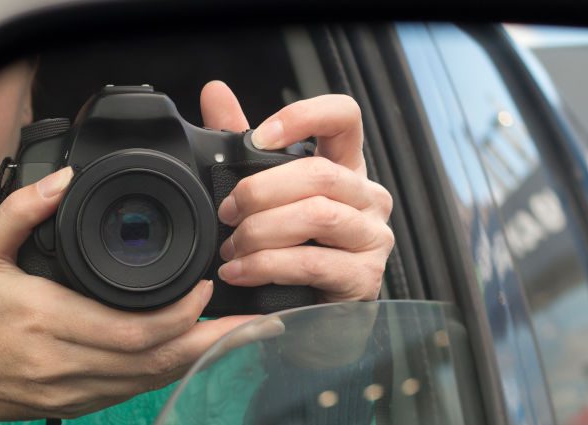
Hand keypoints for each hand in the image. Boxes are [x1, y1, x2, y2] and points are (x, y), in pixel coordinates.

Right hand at [0, 168, 263, 423]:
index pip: (131, 328)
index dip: (180, 315)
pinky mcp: (75, 402)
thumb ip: (21, 211)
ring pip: (150, 380)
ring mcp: (72, 388)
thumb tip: (61, 180)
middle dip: (209, 341)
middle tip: (250, 319)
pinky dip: (168, 373)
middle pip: (154, 359)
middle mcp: (63, 360)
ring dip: (197, 360)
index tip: (205, 287)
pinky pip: (133, 391)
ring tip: (238, 337)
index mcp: (44, 319)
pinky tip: (194, 355)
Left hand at [200, 81, 393, 302]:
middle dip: (260, 192)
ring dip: (261, 231)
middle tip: (227, 213)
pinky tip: (241, 273)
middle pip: (318, 173)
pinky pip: (311, 262)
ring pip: (316, 215)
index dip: (303, 116)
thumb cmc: (292, 251)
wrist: (312, 321)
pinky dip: (266, 266)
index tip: (259, 137)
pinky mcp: (365, 278)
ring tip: (232, 249)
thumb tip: (214, 93)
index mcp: (346, 168)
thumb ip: (242, 146)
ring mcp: (372, 238)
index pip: (345, 117)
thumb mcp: (267, 196)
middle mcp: (368, 198)